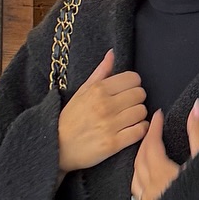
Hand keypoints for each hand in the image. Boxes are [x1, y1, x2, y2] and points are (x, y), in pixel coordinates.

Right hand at [57, 50, 148, 174]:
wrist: (57, 146)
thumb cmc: (70, 118)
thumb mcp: (82, 91)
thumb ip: (100, 72)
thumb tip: (112, 53)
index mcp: (98, 90)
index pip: (133, 78)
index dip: (133, 84)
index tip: (127, 91)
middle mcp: (105, 105)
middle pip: (140, 94)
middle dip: (137, 99)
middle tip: (128, 105)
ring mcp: (110, 125)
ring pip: (142, 112)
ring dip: (139, 115)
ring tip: (129, 118)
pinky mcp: (113, 144)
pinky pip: (140, 131)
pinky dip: (140, 129)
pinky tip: (133, 129)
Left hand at [130, 100, 198, 199]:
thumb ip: (198, 134)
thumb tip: (196, 108)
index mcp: (161, 174)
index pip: (151, 144)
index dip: (154, 128)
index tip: (158, 115)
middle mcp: (150, 191)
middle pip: (141, 161)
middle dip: (145, 143)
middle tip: (152, 130)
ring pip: (136, 181)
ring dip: (140, 164)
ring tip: (147, 154)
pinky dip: (141, 187)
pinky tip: (147, 187)